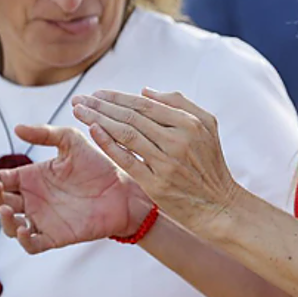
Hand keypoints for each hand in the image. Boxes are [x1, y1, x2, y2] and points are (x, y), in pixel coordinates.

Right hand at [0, 124, 153, 253]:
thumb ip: (46, 134)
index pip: (0, 180)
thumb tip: (17, 128)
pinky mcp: (56, 236)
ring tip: (7, 207)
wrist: (124, 189)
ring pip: (10, 226)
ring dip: (3, 219)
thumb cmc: (98, 164)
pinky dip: (24, 240)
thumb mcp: (71, 141)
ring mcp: (42, 219)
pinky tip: (23, 229)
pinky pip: (32, 244)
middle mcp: (32, 200)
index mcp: (31, 178)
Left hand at [70, 89, 241, 235]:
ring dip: (98, 119)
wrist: (218, 205)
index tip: (97, 94)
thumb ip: (179, 103)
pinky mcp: (156, 183)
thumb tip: (145, 91)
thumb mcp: (207, 126)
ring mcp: (167, 162)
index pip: (145, 104)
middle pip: (131, 116)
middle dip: (101, 105)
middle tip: (79, 99)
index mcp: (190, 123)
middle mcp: (178, 140)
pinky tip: (93, 131)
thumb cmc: (210, 163)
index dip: (118, 97)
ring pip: (125, 134)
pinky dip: (108, 144)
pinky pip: (127, 160)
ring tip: (79, 112)